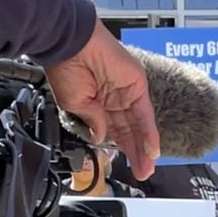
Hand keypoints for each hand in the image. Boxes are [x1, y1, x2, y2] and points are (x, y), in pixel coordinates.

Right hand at [44, 18, 161, 179]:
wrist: (71, 43)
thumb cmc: (65, 67)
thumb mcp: (75, 104)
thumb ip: (93, 121)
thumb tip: (101, 138)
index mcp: (97, 105)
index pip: (114, 132)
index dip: (121, 150)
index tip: (127, 167)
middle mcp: (114, 101)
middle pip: (129, 133)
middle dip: (136, 154)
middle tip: (143, 173)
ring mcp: (127, 94)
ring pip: (139, 127)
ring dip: (144, 149)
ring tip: (147, 168)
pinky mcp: (137, 87)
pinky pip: (145, 115)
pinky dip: (149, 133)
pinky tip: (152, 150)